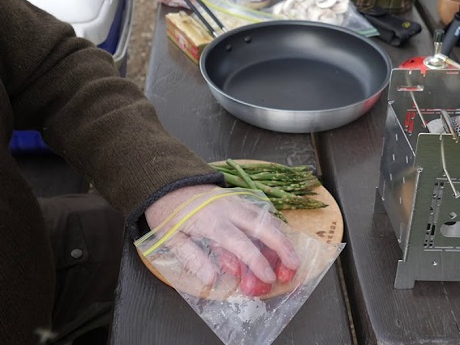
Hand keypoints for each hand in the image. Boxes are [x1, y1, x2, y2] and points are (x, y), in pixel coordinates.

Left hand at [144, 185, 300, 286]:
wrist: (165, 180)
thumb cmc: (167, 212)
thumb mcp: (171, 239)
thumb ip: (193, 259)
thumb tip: (213, 280)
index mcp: (212, 221)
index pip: (241, 244)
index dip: (257, 262)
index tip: (268, 278)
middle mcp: (229, 209)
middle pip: (264, 227)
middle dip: (283, 247)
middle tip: (294, 266)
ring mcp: (236, 202)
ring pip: (266, 219)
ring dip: (281, 239)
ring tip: (290, 258)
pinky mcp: (238, 199)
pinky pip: (261, 213)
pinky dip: (273, 228)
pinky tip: (277, 241)